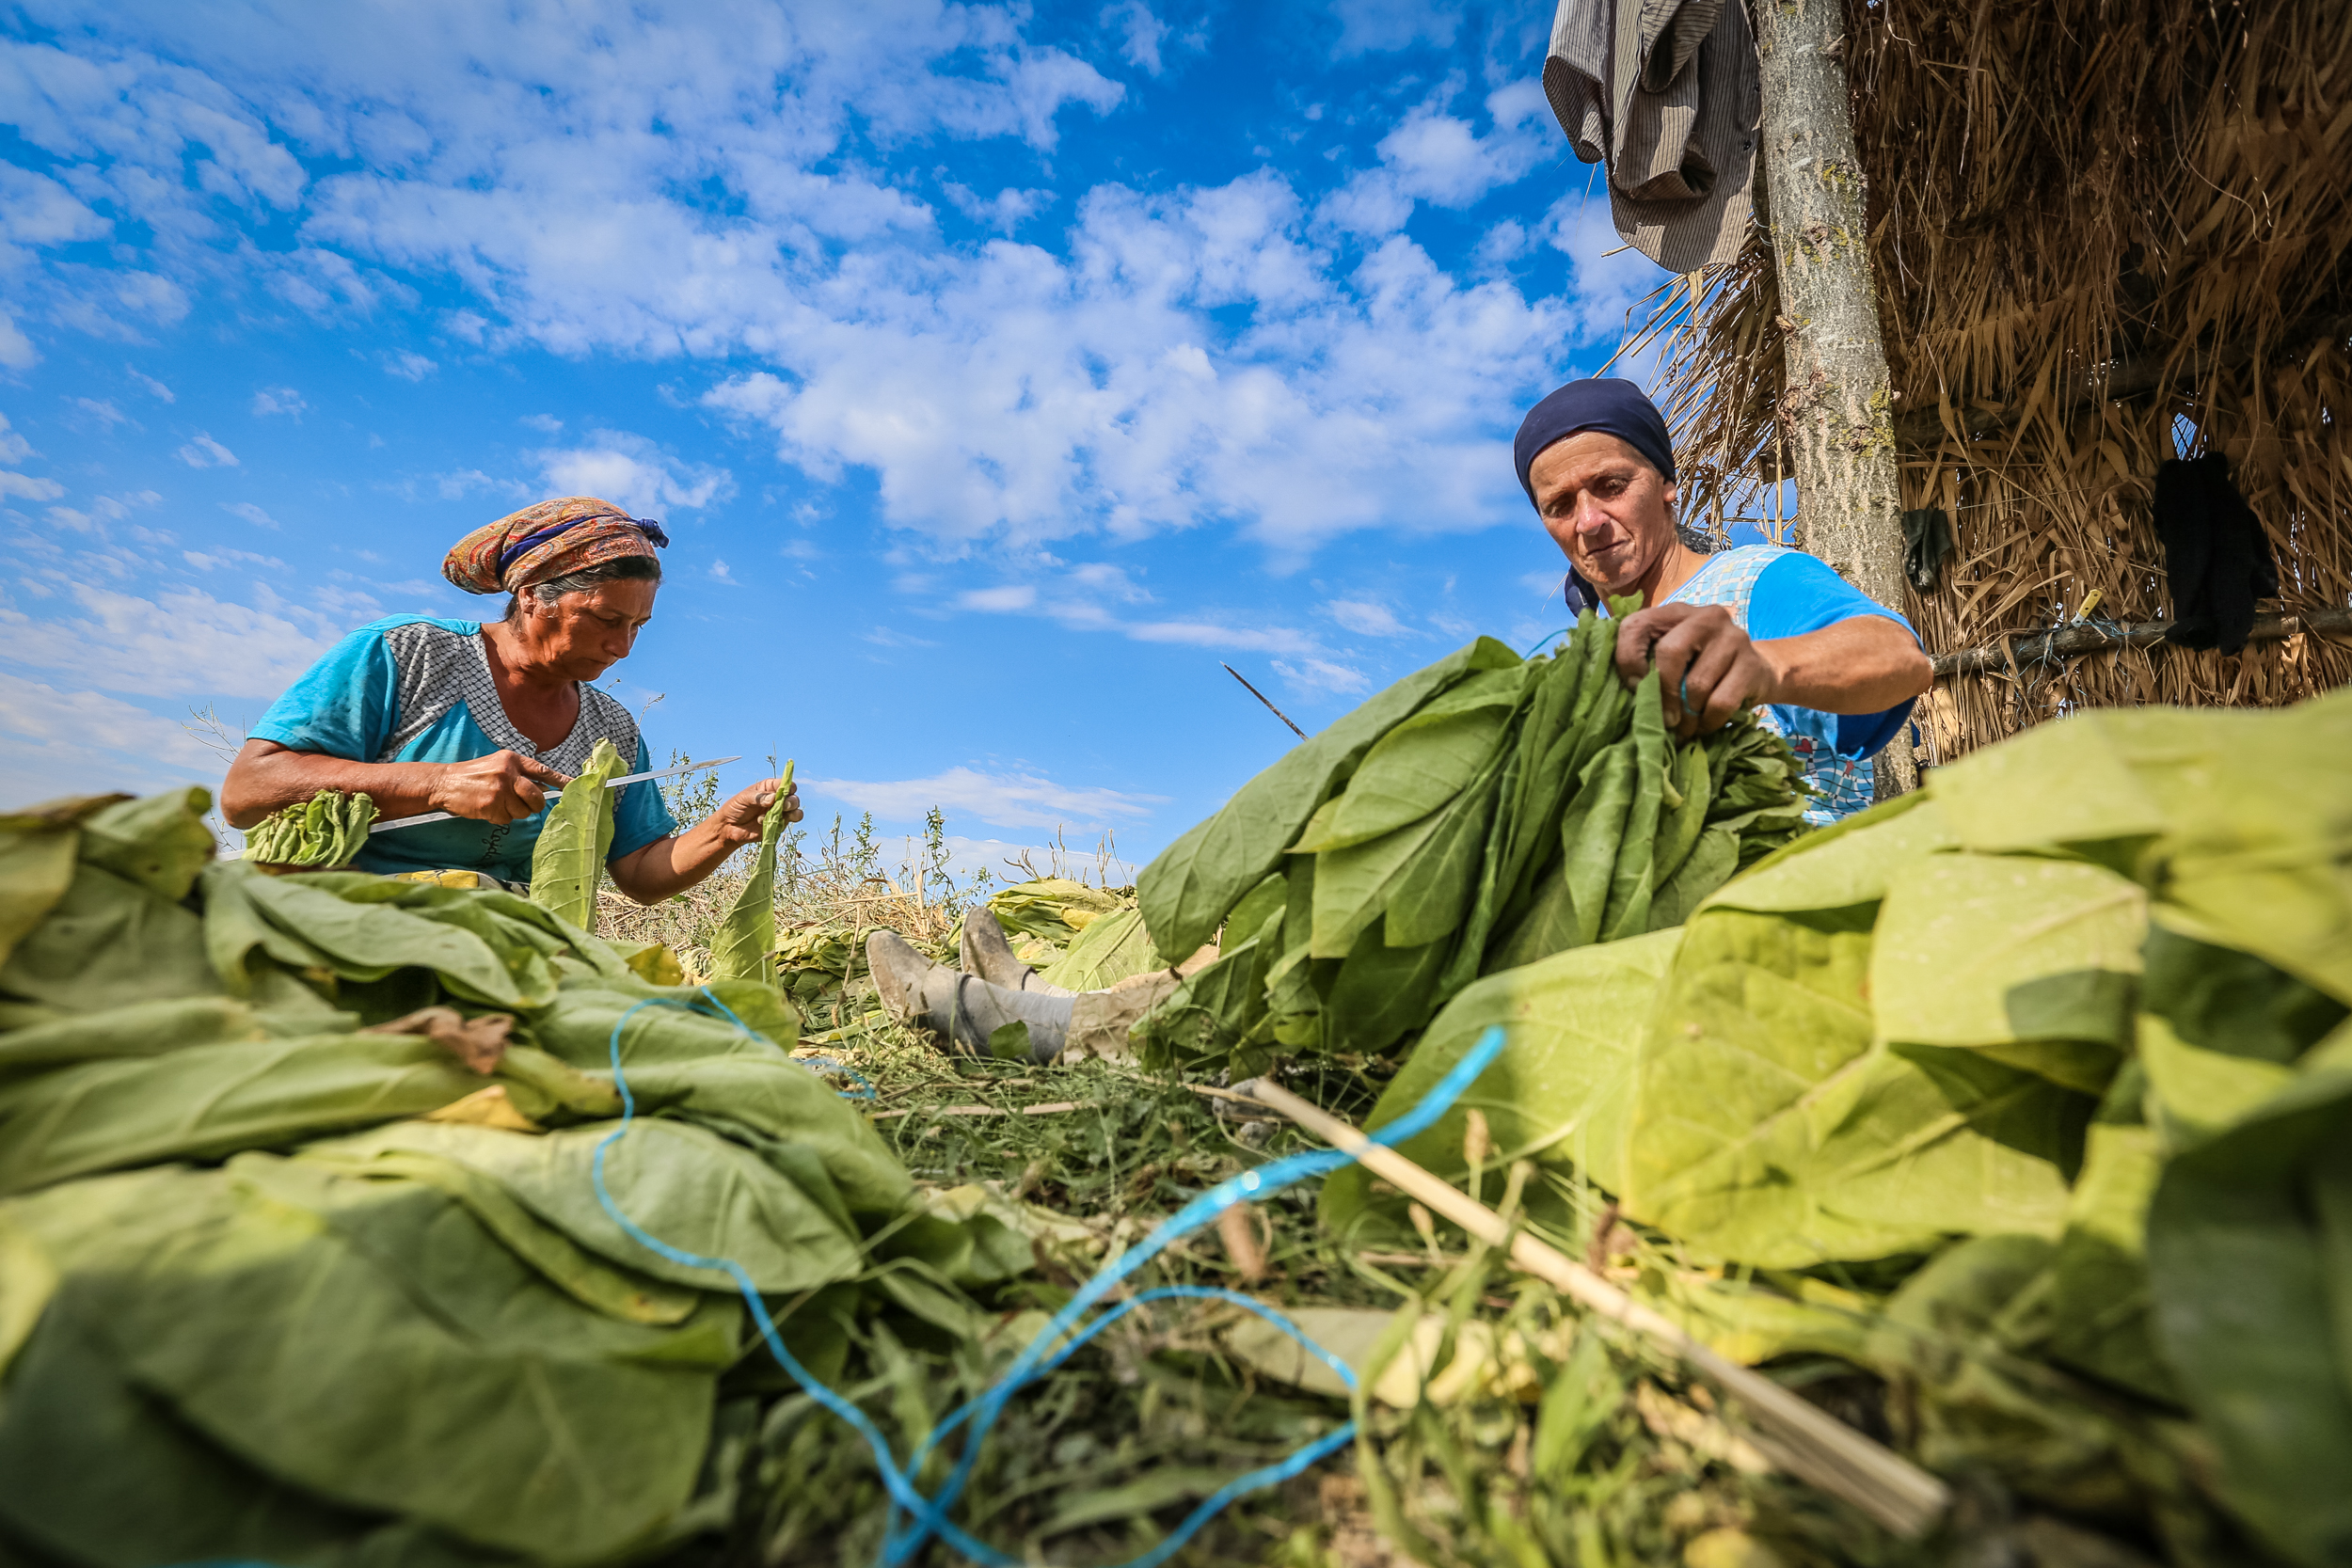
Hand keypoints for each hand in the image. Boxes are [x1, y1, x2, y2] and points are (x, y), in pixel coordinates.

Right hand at [430, 749, 570, 823]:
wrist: (444, 782)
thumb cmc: (474, 776)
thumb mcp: (498, 766)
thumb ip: (520, 775)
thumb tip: (545, 788)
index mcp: (512, 760)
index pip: (542, 771)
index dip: (561, 780)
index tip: (576, 786)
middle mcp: (508, 772)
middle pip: (537, 797)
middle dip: (533, 806)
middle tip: (524, 806)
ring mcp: (499, 789)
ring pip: (522, 812)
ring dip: (512, 812)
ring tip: (496, 803)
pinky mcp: (490, 804)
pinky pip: (506, 820)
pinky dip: (498, 818)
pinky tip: (487, 808)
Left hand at [709, 778, 803, 846]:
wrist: (729, 827)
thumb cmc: (735, 808)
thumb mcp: (744, 798)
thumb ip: (759, 797)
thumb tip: (773, 798)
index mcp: (770, 788)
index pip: (786, 784)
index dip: (789, 787)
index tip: (784, 792)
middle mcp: (778, 800)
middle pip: (794, 798)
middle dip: (791, 802)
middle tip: (783, 805)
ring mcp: (779, 813)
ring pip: (796, 812)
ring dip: (793, 813)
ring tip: (779, 815)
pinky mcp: (778, 826)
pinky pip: (787, 824)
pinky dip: (780, 824)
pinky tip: (764, 823)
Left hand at [1612, 603, 1780, 738]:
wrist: (1758, 672)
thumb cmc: (1702, 667)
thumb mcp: (1674, 659)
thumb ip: (1649, 665)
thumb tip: (1630, 694)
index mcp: (1675, 613)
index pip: (1636, 625)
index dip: (1627, 659)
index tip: (1634, 687)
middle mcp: (1705, 617)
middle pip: (1670, 652)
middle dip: (1662, 693)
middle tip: (1663, 720)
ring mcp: (1732, 638)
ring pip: (1696, 685)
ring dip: (1686, 716)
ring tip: (1684, 729)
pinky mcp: (1751, 664)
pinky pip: (1720, 702)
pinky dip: (1707, 722)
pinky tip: (1703, 726)